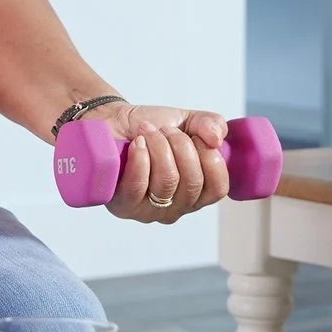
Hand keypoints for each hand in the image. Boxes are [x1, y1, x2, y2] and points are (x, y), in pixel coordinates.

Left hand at [96, 103, 230, 224]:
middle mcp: (175, 208)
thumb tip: (216, 139)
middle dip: (181, 145)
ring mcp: (149, 211)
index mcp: (196, 193)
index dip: (211, 158)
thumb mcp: (189, 121)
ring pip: (167, 181)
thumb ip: (212, 125)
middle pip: (192, 182)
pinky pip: (139, 184)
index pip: (218, 189)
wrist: (113, 121)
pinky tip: (136, 143)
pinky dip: (140, 156)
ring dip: (159, 146)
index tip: (196, 136)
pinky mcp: (123, 206)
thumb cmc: (151, 127)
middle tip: (166, 129)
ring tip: (147, 132)